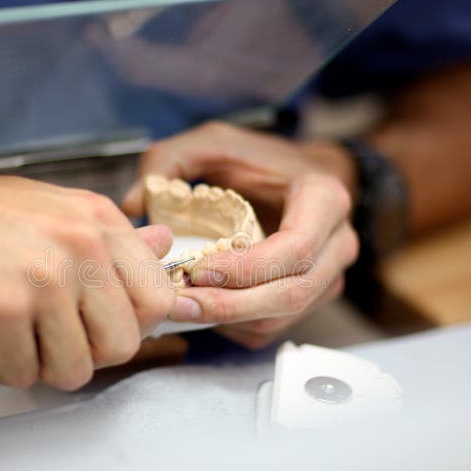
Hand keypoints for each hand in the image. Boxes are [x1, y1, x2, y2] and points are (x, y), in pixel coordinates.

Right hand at [0, 156, 174, 389]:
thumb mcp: (56, 209)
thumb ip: (113, 236)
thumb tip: (164, 244)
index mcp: (99, 221)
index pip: (158, 298)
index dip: (132, 325)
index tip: (102, 325)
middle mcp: (80, 246)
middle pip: (122, 344)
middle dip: (87, 354)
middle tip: (55, 338)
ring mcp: (44, 277)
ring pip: (75, 369)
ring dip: (43, 365)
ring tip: (18, 339)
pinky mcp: (2, 308)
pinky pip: (24, 374)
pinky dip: (3, 368)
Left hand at [122, 122, 358, 347]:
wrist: (300, 178)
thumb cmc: (261, 161)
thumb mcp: (217, 142)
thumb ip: (172, 159)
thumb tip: (133, 203)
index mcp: (324, 201)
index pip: (294, 249)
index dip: (245, 269)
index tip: (198, 268)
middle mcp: (337, 244)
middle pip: (290, 294)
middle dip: (230, 306)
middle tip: (179, 304)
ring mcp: (327, 277)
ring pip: (281, 317)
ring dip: (228, 320)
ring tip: (181, 307)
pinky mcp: (310, 300)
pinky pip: (272, 327)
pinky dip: (234, 326)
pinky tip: (203, 309)